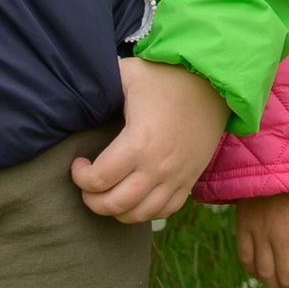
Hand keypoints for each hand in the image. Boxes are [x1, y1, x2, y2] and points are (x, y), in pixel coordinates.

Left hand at [72, 57, 229, 225]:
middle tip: (87, 186)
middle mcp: (158, 166)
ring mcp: (176, 176)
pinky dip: (146, 212)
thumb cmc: (166, 77)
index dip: (80, 177)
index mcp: (139, 142)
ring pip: (140, 214)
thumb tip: (76, 91)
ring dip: (117, 211)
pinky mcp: (189, 179)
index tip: (78, 164)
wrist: (212, 83)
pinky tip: (135, 199)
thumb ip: (100, 84)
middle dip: (93, 201)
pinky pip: (165, 210)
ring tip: (108, 195)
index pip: (99, 179)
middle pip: (116, 204)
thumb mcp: (128, 73)